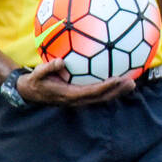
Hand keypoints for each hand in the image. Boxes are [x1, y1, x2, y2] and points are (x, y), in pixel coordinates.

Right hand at [16, 58, 135, 105]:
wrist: (30, 92)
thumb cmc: (35, 81)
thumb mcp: (37, 74)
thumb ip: (48, 68)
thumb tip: (60, 61)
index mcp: (69, 95)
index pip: (91, 92)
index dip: (105, 87)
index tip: (117, 79)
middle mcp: (77, 100)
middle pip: (101, 98)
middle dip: (117, 91)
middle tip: (132, 82)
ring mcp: (79, 100)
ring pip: (102, 98)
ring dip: (117, 92)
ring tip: (132, 83)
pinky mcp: (80, 97)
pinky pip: (98, 94)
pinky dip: (110, 89)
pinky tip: (119, 81)